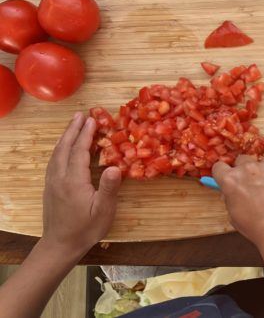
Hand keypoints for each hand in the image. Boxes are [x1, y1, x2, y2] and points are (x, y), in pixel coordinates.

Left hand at [41, 112, 121, 257]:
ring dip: (65, 137)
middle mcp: (59, 178)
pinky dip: (60, 149)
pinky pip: (54, 161)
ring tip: (73, 126)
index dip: (86, 134)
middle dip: (72, 130)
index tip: (92, 119)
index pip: (79, 151)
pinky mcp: (50, 187)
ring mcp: (52, 182)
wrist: (60, 245)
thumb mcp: (103, 211)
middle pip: (64, 148)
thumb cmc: (86, 229)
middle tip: (80, 115)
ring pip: (56, 154)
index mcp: (73, 181)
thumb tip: (116, 167)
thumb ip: (109, 188)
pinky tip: (64, 148)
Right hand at [212, 156, 263, 243]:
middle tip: (254, 186)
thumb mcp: (234, 216)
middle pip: (242, 161)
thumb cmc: (257, 228)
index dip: (225, 173)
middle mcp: (248, 168)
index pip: (220, 166)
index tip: (230, 178)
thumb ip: (230, 198)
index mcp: (230, 180)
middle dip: (246, 171)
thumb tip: (230, 191)